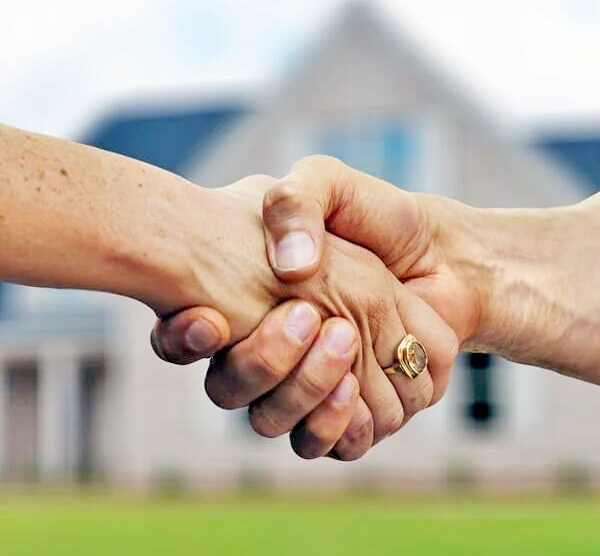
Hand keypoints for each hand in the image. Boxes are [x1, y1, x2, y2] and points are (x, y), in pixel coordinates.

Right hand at [152, 173, 457, 458]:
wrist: (438, 248)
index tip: (213, 318)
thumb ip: (294, 203)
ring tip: (341, 339)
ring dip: (301, 390)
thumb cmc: (373, 214)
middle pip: (231, 388)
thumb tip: (287, 270)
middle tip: (307, 315)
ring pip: (273, 421)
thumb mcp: (325, 184)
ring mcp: (308, 382)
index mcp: (244, 298)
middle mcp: (269, 347)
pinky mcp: (352, 411)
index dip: (185, 338)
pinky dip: (335, 423)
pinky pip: (327, 443)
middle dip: (262, 361)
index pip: (186, 338)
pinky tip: (353, 385)